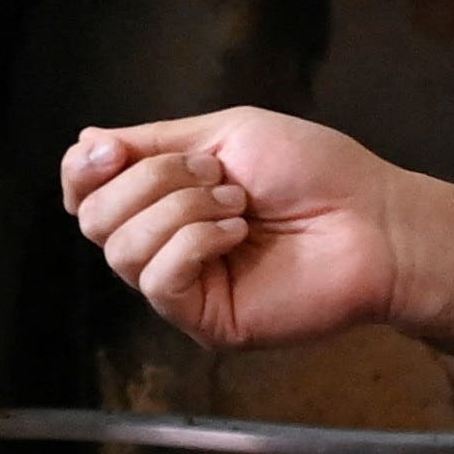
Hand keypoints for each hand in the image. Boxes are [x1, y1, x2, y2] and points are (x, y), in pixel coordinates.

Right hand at [61, 112, 453, 374]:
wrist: (372, 220)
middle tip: (215, 174)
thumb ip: (152, 142)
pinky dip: (194, 243)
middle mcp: (165, 242)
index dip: (81, 171)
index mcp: (165, 197)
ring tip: (237, 204)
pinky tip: (238, 233)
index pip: (86, 193)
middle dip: (150, 182)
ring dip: (180, 209)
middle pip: (94, 219)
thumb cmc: (318, 173)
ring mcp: (184, 284)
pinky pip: (158, 280)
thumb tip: (84, 141)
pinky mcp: (203, 320)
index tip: (107, 151)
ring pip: (122, 248)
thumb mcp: (227, 133)